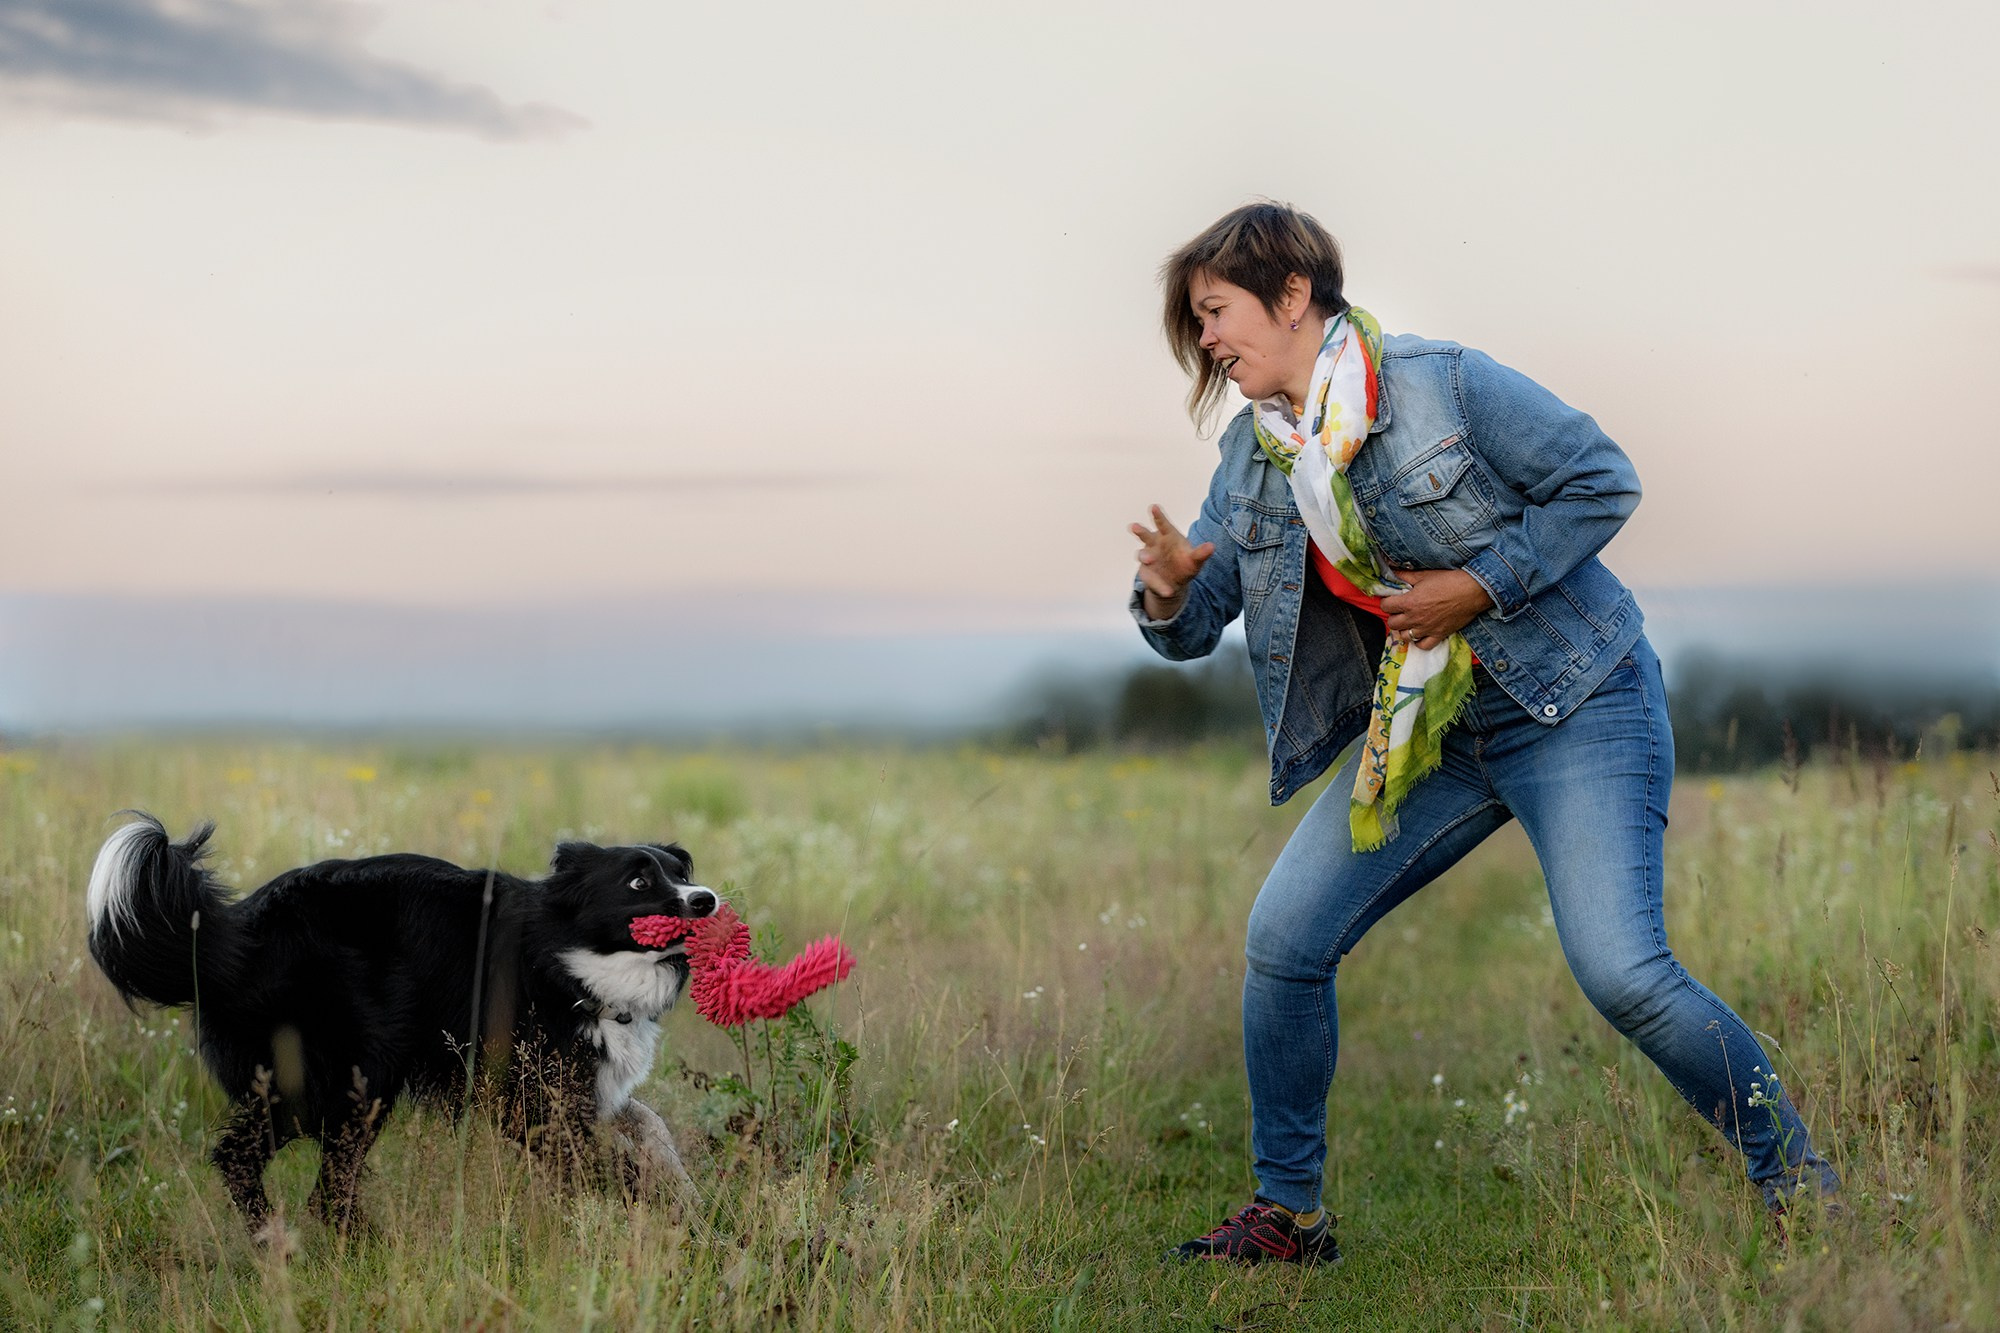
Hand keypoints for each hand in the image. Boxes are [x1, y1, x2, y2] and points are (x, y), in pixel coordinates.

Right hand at [1129, 504, 1213, 620]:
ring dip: (1145, 556)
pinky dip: (1159, 586)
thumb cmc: (1184, 563)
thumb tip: (1212, 547)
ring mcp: (1147, 558)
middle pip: (1145, 535)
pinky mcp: (1145, 573)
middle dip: (1140, 531)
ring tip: (1149, 560)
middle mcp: (1154, 544)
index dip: (1158, 515)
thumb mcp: (1194, 559)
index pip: (1162, 524)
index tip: (1153, 507)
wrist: (1174, 581)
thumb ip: (1201, 553)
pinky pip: (1151, 580)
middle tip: (1134, 527)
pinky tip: (1168, 592)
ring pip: (1142, 555)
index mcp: (1167, 536)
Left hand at [1378, 568, 1491, 649]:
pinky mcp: (1439, 635)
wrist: (1472, 590)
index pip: (1386, 606)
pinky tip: (1420, 634)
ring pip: (1404, 637)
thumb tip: (1391, 570)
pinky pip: (1422, 646)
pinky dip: (1419, 641)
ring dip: (1404, 629)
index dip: (1387, 601)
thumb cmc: (1449, 580)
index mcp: (1409, 602)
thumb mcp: (1424, 575)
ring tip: (1409, 622)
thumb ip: (1405, 575)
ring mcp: (1426, 629)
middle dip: (1394, 616)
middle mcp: (1415, 618)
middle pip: (1392, 623)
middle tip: (1400, 610)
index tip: (1392, 599)